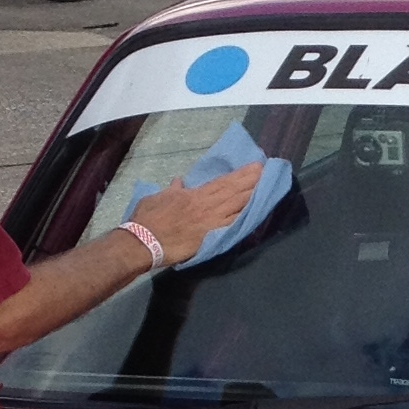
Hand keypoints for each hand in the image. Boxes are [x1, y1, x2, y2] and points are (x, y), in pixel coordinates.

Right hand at [123, 159, 263, 265]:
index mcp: (193, 195)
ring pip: (235, 205)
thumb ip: (172, 191)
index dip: (239, 175)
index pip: (221, 183)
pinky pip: (231, 225)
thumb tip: (179, 182)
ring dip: (251, 195)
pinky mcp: (209, 236)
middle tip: (266, 171)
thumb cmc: (146, 219)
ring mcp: (209, 221)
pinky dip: (244, 217)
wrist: (142, 241)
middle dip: (250, 181)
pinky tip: (256, 211)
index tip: (253, 167)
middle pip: (232, 191)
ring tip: (266, 185)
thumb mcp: (158, 198)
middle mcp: (205, 205)